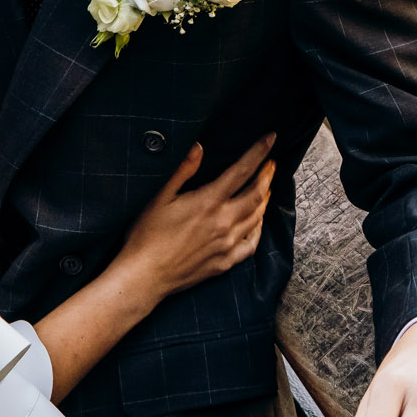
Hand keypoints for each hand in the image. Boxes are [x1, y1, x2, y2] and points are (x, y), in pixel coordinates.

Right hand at [119, 134, 278, 297]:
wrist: (144, 277)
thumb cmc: (147, 236)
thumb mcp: (159, 197)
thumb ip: (182, 170)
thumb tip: (199, 147)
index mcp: (208, 202)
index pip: (242, 170)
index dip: (259, 152)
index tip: (271, 138)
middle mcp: (223, 222)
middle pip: (257, 194)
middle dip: (267, 175)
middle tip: (272, 164)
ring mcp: (227, 244)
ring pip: (257, 217)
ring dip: (265, 199)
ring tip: (267, 188)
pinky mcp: (225, 262)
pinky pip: (252, 243)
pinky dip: (259, 228)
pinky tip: (258, 222)